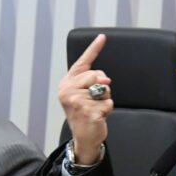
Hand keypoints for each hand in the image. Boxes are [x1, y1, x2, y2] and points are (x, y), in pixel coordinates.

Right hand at [58, 34, 111, 163]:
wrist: (83, 138)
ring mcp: (76, 102)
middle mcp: (67, 91)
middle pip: (95, 75)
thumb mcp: (87, 94)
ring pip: (104, 89)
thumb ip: (94, 81)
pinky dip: (108, 110)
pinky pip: (108, 103)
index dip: (93, 49)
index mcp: (66, 84)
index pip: (82, 63)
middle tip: (95, 100)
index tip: (103, 37)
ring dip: (105, 100)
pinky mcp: (87, 112)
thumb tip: (105, 81)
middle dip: (102, 86)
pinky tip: (99, 117)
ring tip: (95, 109)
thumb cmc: (85, 113)